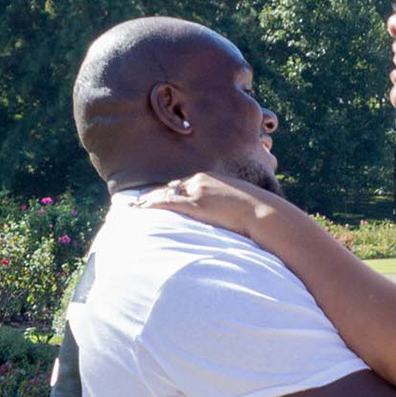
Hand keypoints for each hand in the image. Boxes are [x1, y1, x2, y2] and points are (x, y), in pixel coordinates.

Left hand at [137, 171, 272, 235]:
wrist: (264, 212)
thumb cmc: (259, 213)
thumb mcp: (242, 204)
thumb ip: (229, 207)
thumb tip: (229, 218)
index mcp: (211, 179)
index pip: (184, 184)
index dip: (169, 191)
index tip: (158, 195)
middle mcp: (200, 180)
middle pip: (171, 186)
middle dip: (154, 193)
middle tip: (137, 199)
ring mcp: (197, 191)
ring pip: (164, 193)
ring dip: (147, 200)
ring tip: (132, 206)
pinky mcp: (196, 204)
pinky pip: (167, 203)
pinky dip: (151, 205)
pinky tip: (139, 208)